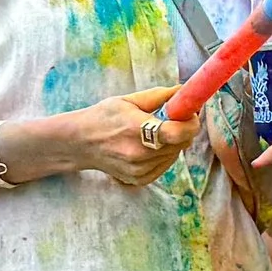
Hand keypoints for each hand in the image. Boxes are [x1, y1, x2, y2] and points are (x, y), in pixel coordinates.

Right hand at [70, 90, 202, 186]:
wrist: (81, 143)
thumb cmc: (104, 117)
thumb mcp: (128, 100)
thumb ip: (159, 96)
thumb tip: (184, 91)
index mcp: (137, 129)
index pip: (179, 132)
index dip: (191, 123)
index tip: (190, 114)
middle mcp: (140, 153)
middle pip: (181, 143)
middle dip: (182, 129)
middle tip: (170, 120)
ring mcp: (140, 170)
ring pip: (175, 154)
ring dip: (173, 142)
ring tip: (153, 133)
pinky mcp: (140, 179)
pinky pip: (165, 165)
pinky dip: (164, 155)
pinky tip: (148, 146)